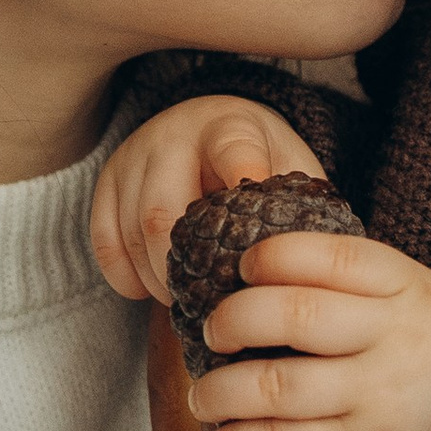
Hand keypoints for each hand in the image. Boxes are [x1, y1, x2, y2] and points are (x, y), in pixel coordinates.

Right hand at [90, 94, 321, 304]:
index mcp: (230, 126)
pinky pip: (104, 239)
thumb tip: (326, 268)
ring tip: (187, 300)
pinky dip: (124, 275)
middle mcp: (173, 134)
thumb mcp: (290, 167)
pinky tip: (148, 289)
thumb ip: (305, 207)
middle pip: (164, 210)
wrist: (210, 125)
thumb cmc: (260, 159)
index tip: (253, 214)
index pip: (233, 148)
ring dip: (158, 280)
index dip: (240, 176)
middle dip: (185, 270)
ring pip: (132, 231)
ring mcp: (133, 155)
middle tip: (212, 305)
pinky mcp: (106, 179)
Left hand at [192, 225, 430, 430]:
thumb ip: (352, 280)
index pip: (333, 258)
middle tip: (212, 330)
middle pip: (296, 316)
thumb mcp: (417, 294)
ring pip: (279, 386)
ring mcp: (376, 394)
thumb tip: (259, 264)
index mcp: (403, 286)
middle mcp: (389, 336)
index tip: (244, 265)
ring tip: (202, 397)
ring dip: (221, 392)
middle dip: (235, 319)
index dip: (277, 255)